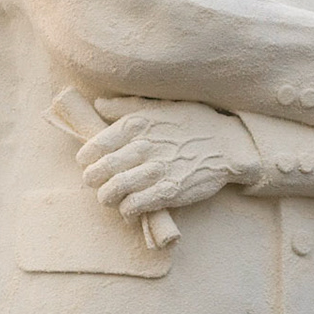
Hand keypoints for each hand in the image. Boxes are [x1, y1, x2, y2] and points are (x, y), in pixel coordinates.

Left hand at [76, 98, 262, 219]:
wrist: (228, 145)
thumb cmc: (193, 123)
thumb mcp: (160, 106)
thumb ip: (126, 106)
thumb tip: (98, 103)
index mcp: (136, 125)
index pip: (94, 147)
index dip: (86, 160)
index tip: (89, 164)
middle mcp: (142, 147)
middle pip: (99, 171)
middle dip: (92, 181)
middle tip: (98, 184)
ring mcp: (155, 170)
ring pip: (112, 191)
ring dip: (106, 198)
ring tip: (111, 198)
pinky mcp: (168, 191)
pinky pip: (134, 206)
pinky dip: (126, 210)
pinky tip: (130, 207)